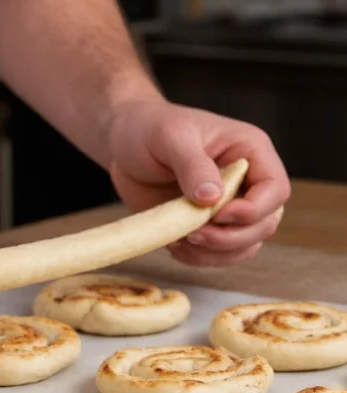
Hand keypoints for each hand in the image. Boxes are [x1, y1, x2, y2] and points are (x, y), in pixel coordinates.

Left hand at [107, 99, 290, 265]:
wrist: (125, 143)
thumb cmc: (150, 128)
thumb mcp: (170, 137)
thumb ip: (193, 165)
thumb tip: (212, 198)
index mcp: (250, 152)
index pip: (275, 190)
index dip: (253, 210)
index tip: (217, 215)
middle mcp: (246, 182)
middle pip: (265, 224)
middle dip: (231, 238)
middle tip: (193, 234)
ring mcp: (227, 207)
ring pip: (245, 245)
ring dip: (215, 253)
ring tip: (181, 242)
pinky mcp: (205, 225)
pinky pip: (218, 254)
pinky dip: (200, 258)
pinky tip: (175, 247)